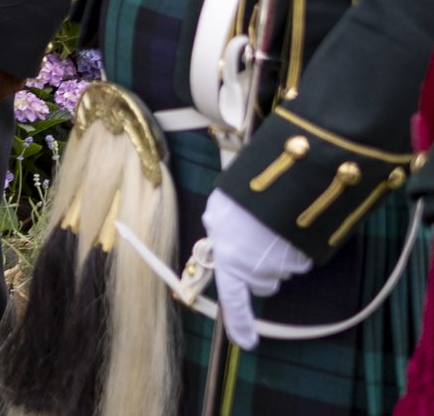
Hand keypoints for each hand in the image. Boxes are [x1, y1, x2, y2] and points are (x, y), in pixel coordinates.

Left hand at [205, 192, 311, 349]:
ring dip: (272, 252)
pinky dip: (289, 245)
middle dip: (254, 268)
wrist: (284, 180)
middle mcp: (259, 270)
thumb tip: (218, 238)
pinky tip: (284, 222)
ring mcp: (286, 265)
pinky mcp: (307, 256)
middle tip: (249, 237)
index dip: (239, 324)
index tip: (246, 343)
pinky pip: (296, 257)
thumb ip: (217, 232)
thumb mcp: (217, 212)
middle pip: (259, 282)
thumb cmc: (244, 196)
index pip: (234, 302)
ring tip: (266, 222)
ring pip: (278, 268)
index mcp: (232, 262)